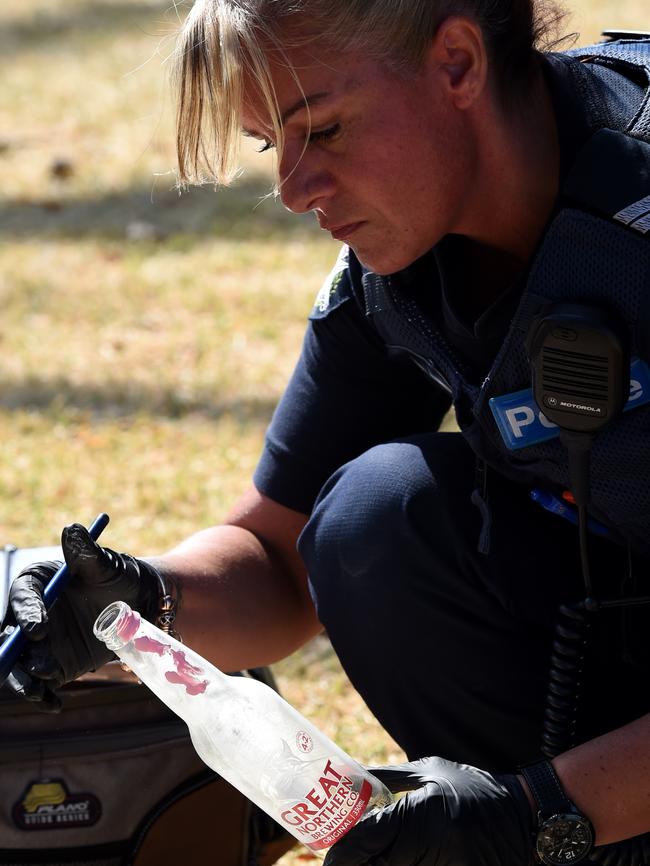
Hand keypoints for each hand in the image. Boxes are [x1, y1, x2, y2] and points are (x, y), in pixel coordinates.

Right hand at [1, 523, 160, 711]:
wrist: (139, 606)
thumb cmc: (118, 577)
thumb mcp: (104, 565)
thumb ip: (85, 553)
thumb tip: (71, 530)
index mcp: (37, 583)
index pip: (22, 597)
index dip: (27, 614)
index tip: (40, 630)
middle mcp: (30, 613)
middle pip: (8, 635)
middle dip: (16, 653)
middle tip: (37, 665)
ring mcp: (38, 642)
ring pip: (19, 663)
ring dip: (25, 677)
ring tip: (44, 686)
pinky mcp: (52, 663)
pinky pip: (38, 682)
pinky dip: (42, 694)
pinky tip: (54, 702)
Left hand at [324, 756, 534, 865]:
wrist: (523, 818)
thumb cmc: (472, 789)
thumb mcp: (430, 771)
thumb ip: (389, 778)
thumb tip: (351, 777)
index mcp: (420, 812)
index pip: (367, 839)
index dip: (341, 853)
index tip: (326, 857)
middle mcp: (430, 845)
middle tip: (338, 863)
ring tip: (365, 861)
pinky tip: (395, 862)